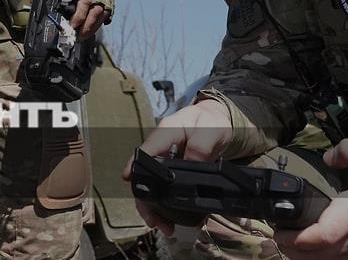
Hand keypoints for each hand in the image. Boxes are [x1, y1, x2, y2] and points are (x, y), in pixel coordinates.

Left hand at [47, 0, 115, 37]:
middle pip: (97, 9)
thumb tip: (52, 18)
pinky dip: (106, 15)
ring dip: (97, 24)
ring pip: (106, 8)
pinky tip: (100, 23)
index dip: (79, 18)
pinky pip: (111, 2)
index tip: (72, 28)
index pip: (84, 3)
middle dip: (88, 26)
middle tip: (79, 37)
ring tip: (87, 34)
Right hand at [121, 99, 232, 235]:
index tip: (128, 179)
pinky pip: (165, 189)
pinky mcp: (172, 171)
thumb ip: (201, 146)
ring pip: (153, 186)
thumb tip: (192, 165)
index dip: (134, 165)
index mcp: (167, 133)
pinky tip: (173, 219)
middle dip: (146, 200)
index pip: (146, 149)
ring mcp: (166, 161)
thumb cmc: (211, 122)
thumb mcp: (211, 130)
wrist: (219, 122)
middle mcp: (162, 148)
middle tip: (153, 220)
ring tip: (165, 226)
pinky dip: (167, 206)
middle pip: (145, 175)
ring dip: (156, 208)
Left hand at [273, 139, 347, 258]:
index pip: (316, 237)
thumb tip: (327, 157)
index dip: (291, 237)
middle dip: (288, 246)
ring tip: (294, 239)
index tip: (278, 225)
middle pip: (310, 256)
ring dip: (303, 256)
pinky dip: (324, 259)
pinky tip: (319, 246)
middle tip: (279, 230)